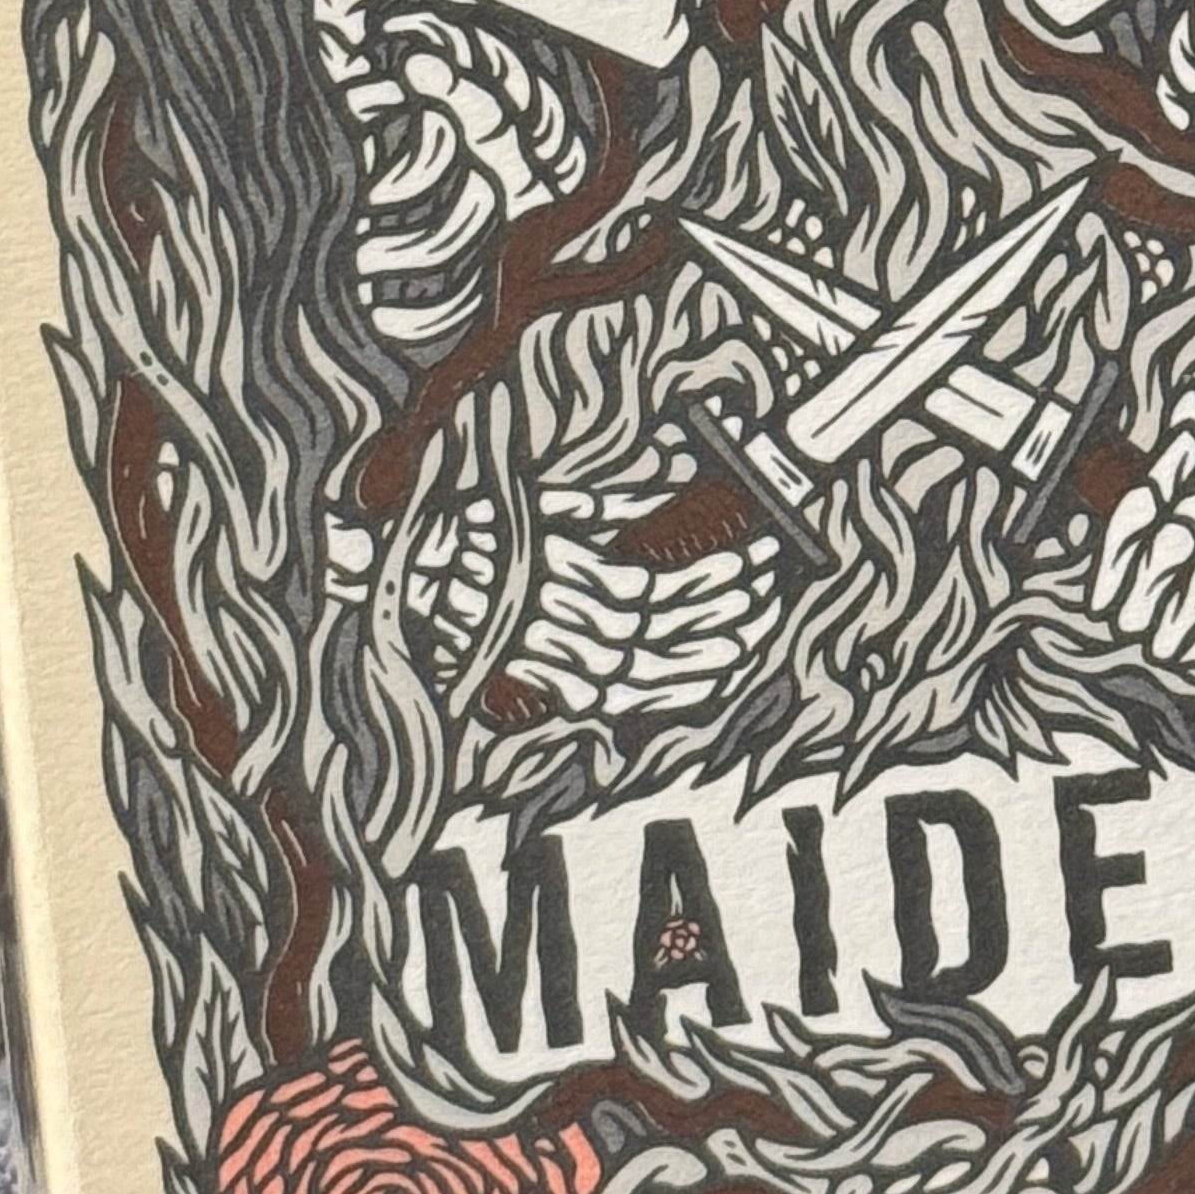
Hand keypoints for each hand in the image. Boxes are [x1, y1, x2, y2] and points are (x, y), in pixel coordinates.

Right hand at [485, 468, 779, 725]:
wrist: (426, 585)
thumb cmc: (496, 535)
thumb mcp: (553, 506)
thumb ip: (618, 505)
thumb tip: (680, 492)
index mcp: (568, 574)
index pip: (660, 586)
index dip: (717, 576)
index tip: (761, 554)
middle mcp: (565, 624)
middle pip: (663, 629)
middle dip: (726, 610)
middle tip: (769, 588)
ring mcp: (561, 662)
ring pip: (650, 671)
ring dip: (710, 655)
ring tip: (754, 634)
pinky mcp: (556, 687)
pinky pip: (626, 700)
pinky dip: (675, 694)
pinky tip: (713, 681)